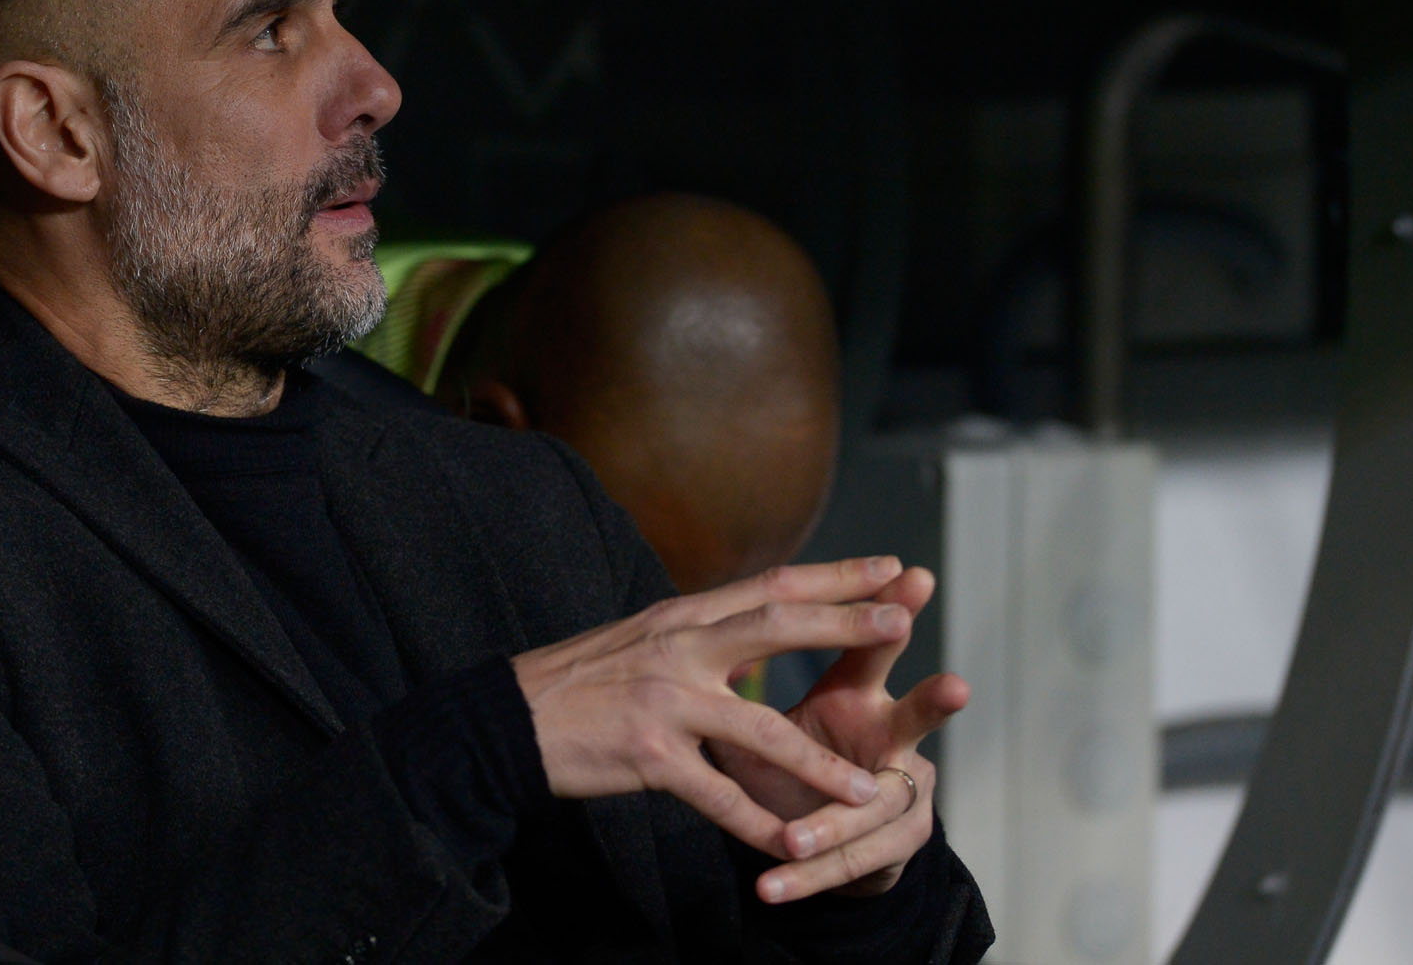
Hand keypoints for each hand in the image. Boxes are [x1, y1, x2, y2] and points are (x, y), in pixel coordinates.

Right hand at [512, 557, 912, 857]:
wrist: (509, 719)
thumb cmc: (579, 681)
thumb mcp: (640, 637)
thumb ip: (697, 634)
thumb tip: (747, 623)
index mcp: (681, 616)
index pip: (770, 585)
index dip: (833, 576)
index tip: (887, 567)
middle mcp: (679, 648)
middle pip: (776, 625)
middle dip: (845, 622)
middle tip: (903, 620)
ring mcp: (665, 702)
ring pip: (761, 729)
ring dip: (822, 763)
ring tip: (875, 787)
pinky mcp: (650, 757)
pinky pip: (719, 797)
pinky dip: (759, 825)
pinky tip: (795, 846)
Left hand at [712, 564, 969, 903]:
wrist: (816, 834)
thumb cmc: (788, 756)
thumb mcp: (762, 717)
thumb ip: (740, 682)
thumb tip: (689, 629)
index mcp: (859, 693)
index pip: (872, 647)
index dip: (890, 611)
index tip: (911, 574)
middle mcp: (893, 735)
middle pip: (917, 716)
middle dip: (935, 702)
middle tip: (956, 686)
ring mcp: (904, 791)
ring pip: (875, 807)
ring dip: (831, 824)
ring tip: (791, 838)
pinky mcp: (896, 845)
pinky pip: (854, 864)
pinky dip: (806, 877)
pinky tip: (769, 888)